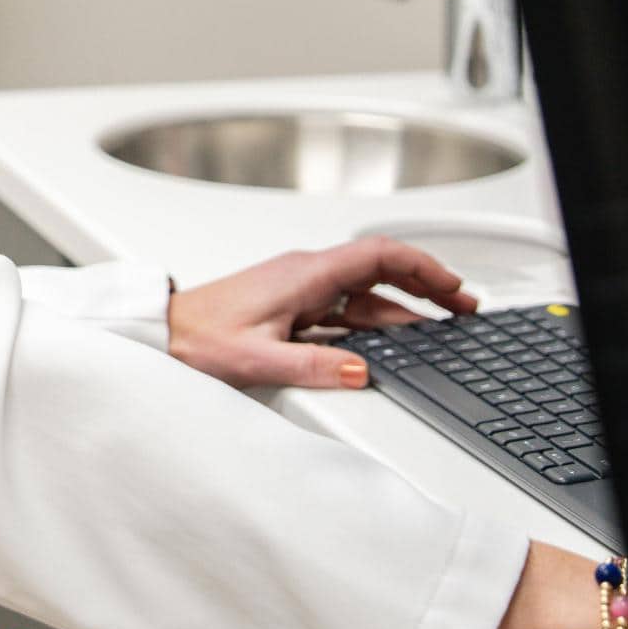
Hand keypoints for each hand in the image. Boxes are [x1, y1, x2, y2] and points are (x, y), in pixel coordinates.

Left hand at [164, 234, 476, 390]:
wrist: (163, 333)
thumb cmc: (198, 338)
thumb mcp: (255, 359)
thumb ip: (310, 366)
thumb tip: (360, 372)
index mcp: (304, 275)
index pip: (378, 255)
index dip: (422, 267)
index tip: (454, 287)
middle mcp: (307, 275)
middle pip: (381, 269)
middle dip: (426, 284)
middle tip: (464, 307)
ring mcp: (301, 289)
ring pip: (366, 291)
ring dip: (406, 306)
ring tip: (442, 325)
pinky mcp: (294, 306)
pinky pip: (347, 307)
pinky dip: (379, 320)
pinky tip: (396, 339)